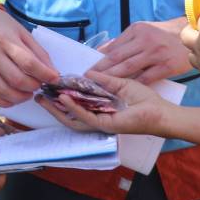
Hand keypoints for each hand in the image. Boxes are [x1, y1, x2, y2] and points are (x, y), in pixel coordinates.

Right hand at [0, 9, 57, 105]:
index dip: (45, 74)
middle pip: (17, 80)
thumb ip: (38, 53)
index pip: (28, 63)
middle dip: (34, 87)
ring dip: (22, 97)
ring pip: (4, 92)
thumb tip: (53, 74)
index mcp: (5, 39)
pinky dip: (6, 102)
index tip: (55, 79)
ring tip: (29, 92)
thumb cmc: (2, 28)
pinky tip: (15, 97)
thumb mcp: (23, 33)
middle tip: (39, 85)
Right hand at [35, 70, 173, 136]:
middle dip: (53, 107)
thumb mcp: (120, 84)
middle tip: (39, 96)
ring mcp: (100, 124)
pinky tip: (64, 99)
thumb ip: (102, 80)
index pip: (76, 105)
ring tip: (45, 98)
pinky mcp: (106, 126)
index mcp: (100, 109)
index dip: (62, 97)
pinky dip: (74, 108)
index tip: (51, 86)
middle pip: (69, 115)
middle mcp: (98, 118)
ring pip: (73, 119)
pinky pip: (85, 117)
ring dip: (58, 109)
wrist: (160, 112)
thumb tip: (84, 73)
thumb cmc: (144, 100)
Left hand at [95, 19, 190, 83]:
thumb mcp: (143, 31)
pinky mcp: (167, 65)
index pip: (113, 47)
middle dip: (101, 70)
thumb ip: (124, 41)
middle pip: (118, 57)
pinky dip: (134, 85)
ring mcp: (156, 53)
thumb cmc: (164, 34)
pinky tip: (125, 93)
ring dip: (112, 78)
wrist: (191, 34)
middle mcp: (145, 40)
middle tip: (87, 81)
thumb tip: (102, 50)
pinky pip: (147, 78)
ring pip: (129, 68)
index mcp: (137, 30)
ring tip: (100, 88)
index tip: (88, 70)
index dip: (99, 60)